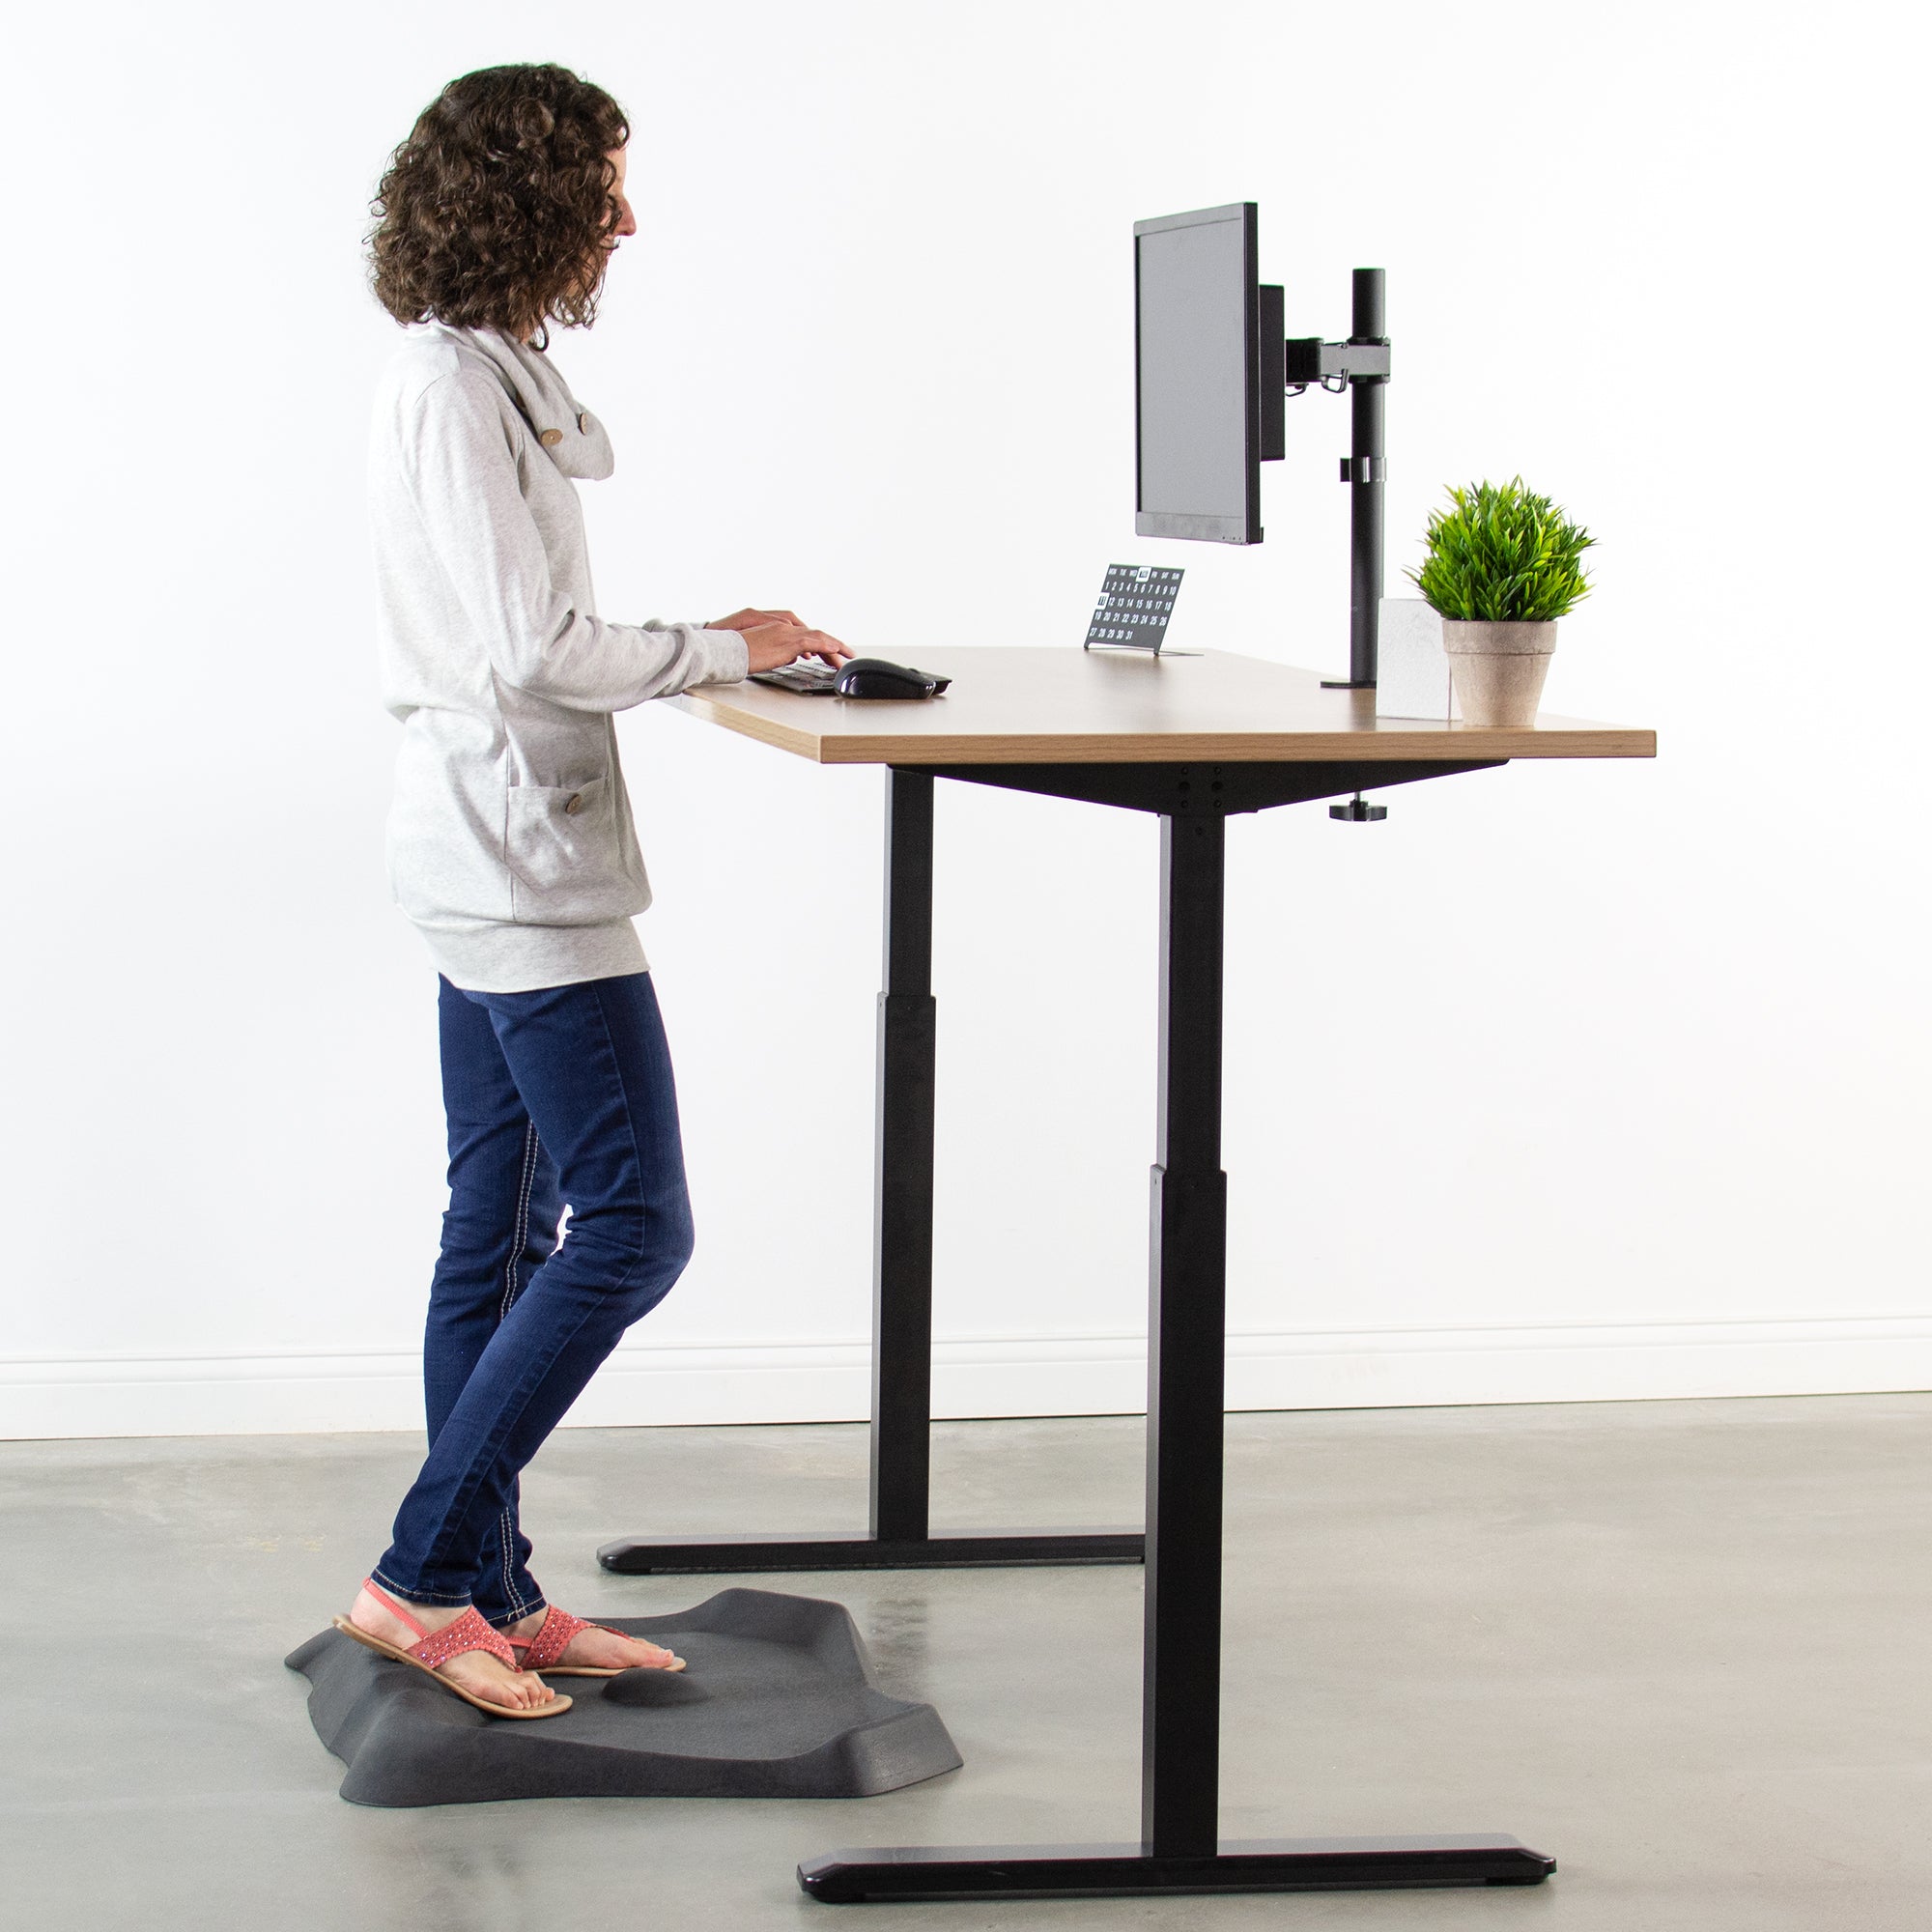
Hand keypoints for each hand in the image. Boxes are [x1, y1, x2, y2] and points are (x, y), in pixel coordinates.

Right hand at [713, 607, 853, 674]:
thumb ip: (781, 652)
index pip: (805, 635)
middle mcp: (784, 627)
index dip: (820, 643)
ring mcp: (786, 632)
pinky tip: (836, 651)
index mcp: (778, 629)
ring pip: (818, 637)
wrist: (727, 649)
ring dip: (834, 647)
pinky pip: (813, 641)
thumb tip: (795, 657)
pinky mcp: (786, 640)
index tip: (829, 652)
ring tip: (847, 657)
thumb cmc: (738, 653)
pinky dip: (827, 645)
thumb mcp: (764, 653)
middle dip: (832, 645)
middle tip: (845, 655)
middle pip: (815, 634)